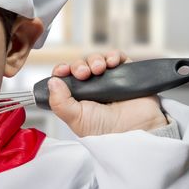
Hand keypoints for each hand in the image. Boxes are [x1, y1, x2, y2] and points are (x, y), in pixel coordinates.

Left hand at [48, 50, 167, 136]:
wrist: (136, 132)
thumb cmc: (107, 131)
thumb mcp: (76, 118)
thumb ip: (60, 102)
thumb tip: (52, 81)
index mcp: (77, 98)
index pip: (64, 78)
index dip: (62, 71)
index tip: (62, 70)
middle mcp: (91, 88)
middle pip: (79, 66)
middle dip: (79, 65)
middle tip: (83, 73)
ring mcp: (109, 81)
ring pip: (96, 60)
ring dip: (95, 60)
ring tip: (98, 69)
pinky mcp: (126, 75)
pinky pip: (118, 58)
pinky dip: (113, 56)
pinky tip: (112, 62)